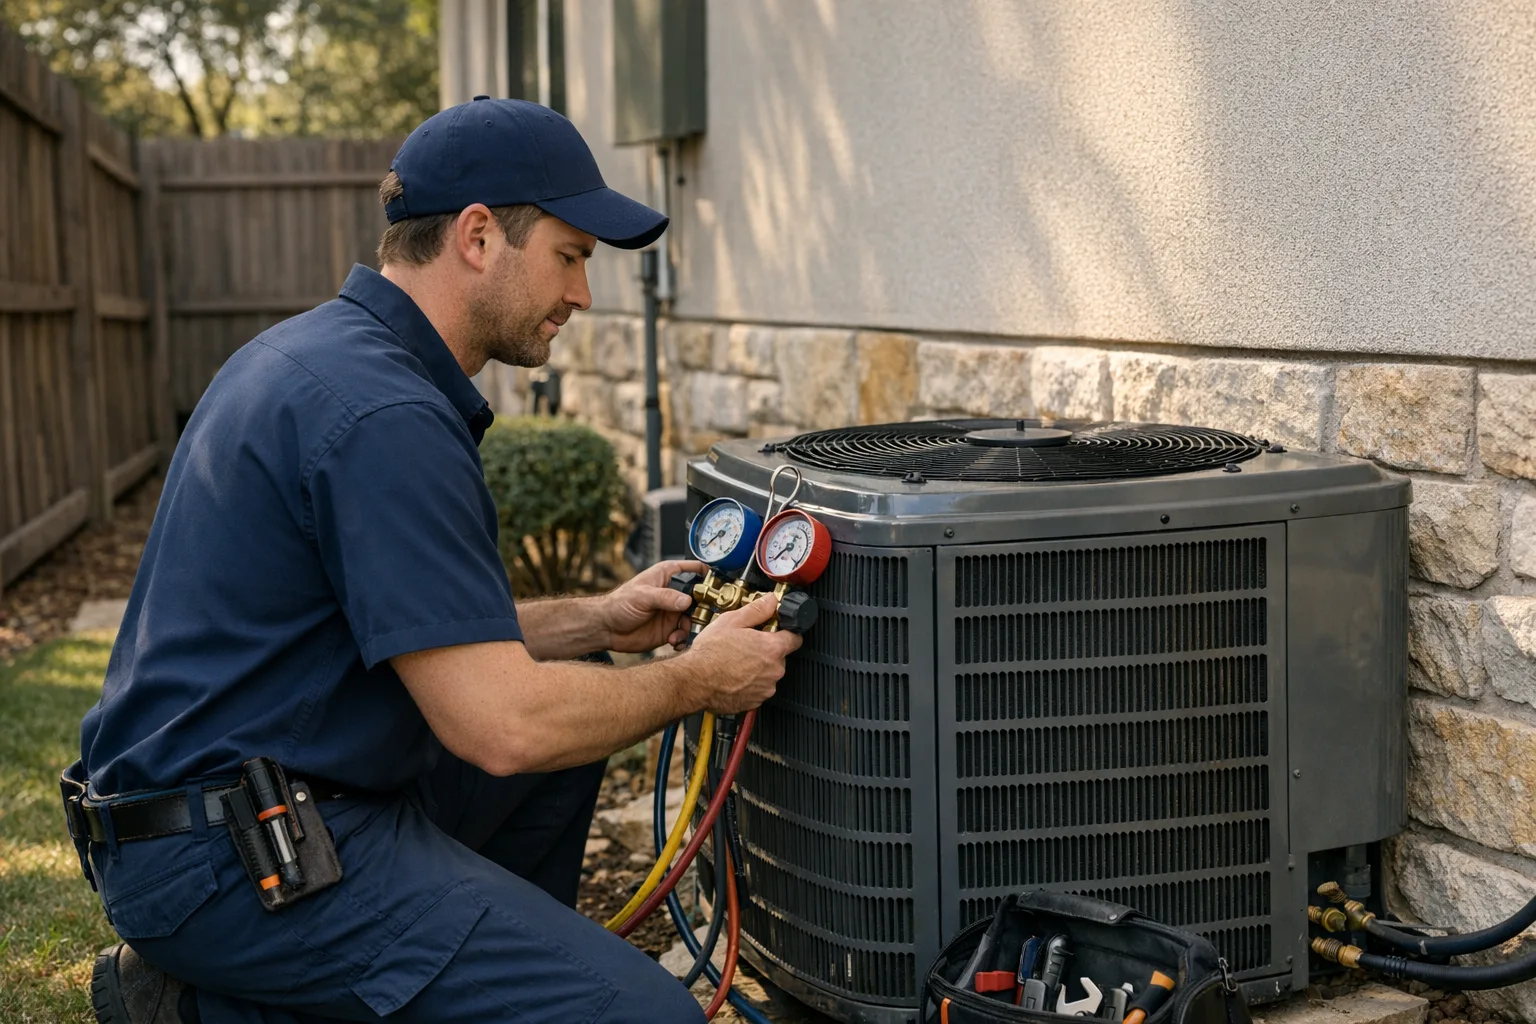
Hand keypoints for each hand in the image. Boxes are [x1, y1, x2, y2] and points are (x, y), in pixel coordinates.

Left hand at [599, 559, 706, 653]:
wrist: (606, 628)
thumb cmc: (618, 604)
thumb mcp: (642, 596)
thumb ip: (665, 597)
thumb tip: (687, 601)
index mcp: (667, 576)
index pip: (694, 570)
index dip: (707, 575)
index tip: (716, 586)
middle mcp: (673, 594)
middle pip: (699, 598)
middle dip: (703, 608)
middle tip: (701, 617)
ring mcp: (672, 612)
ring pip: (694, 619)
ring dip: (690, 628)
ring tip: (677, 634)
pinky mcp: (669, 630)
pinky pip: (684, 634)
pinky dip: (683, 639)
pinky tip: (674, 642)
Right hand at [683, 595, 802, 713]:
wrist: (694, 681)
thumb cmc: (710, 654)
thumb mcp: (732, 621)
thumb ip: (757, 610)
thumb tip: (771, 601)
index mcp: (772, 648)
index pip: (796, 638)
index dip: (785, 632)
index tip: (776, 631)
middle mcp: (774, 670)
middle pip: (779, 656)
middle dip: (766, 650)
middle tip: (747, 645)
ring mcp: (766, 688)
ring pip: (769, 674)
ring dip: (758, 668)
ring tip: (737, 661)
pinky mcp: (755, 701)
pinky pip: (758, 689)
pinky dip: (750, 683)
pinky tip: (734, 675)